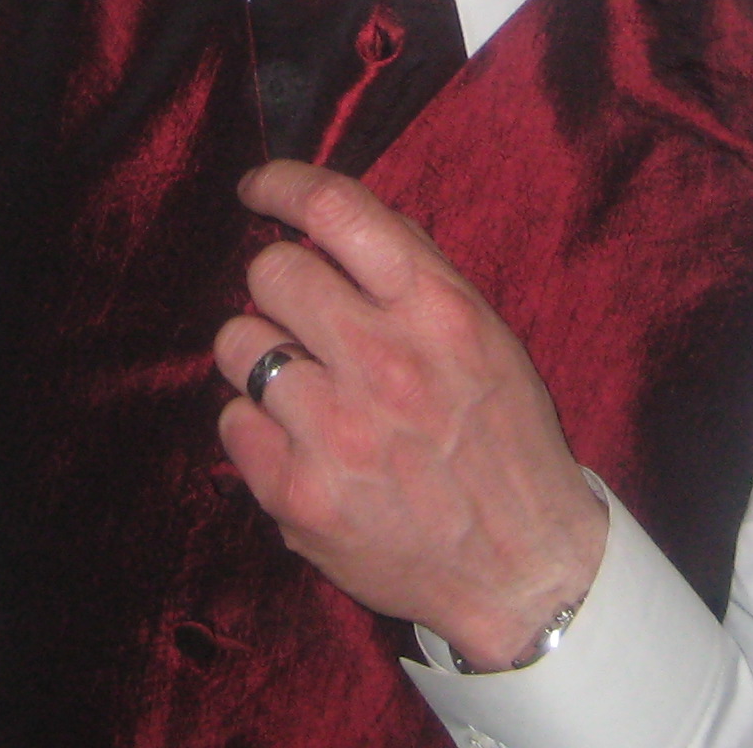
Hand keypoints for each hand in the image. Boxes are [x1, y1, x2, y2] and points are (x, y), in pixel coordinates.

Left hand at [212, 160, 604, 671]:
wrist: (521, 567)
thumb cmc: (503, 439)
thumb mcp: (486, 335)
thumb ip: (415, 273)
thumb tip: (335, 220)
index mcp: (437, 310)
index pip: (337, 210)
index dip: (282, 184)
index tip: (258, 188)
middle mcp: (383, 361)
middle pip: (271, 271)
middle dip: (280, 287)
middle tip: (305, 319)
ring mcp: (335, 431)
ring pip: (237, 343)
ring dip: (262, 356)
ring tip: (303, 385)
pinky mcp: (298, 493)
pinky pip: (231, 421)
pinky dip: (257, 426)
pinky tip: (299, 442)